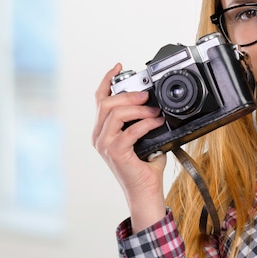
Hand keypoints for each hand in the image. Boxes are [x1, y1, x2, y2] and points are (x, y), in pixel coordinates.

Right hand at [92, 63, 167, 231]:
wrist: (145, 191)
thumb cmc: (145, 165)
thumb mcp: (143, 136)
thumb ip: (142, 119)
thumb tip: (154, 102)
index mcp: (102, 130)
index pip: (99, 100)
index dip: (107, 80)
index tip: (119, 67)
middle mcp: (99, 136)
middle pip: (106, 103)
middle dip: (128, 94)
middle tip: (146, 95)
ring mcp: (105, 145)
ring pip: (115, 114)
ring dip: (137, 108)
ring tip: (154, 111)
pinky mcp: (115, 153)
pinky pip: (130, 130)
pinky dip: (146, 123)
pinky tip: (157, 122)